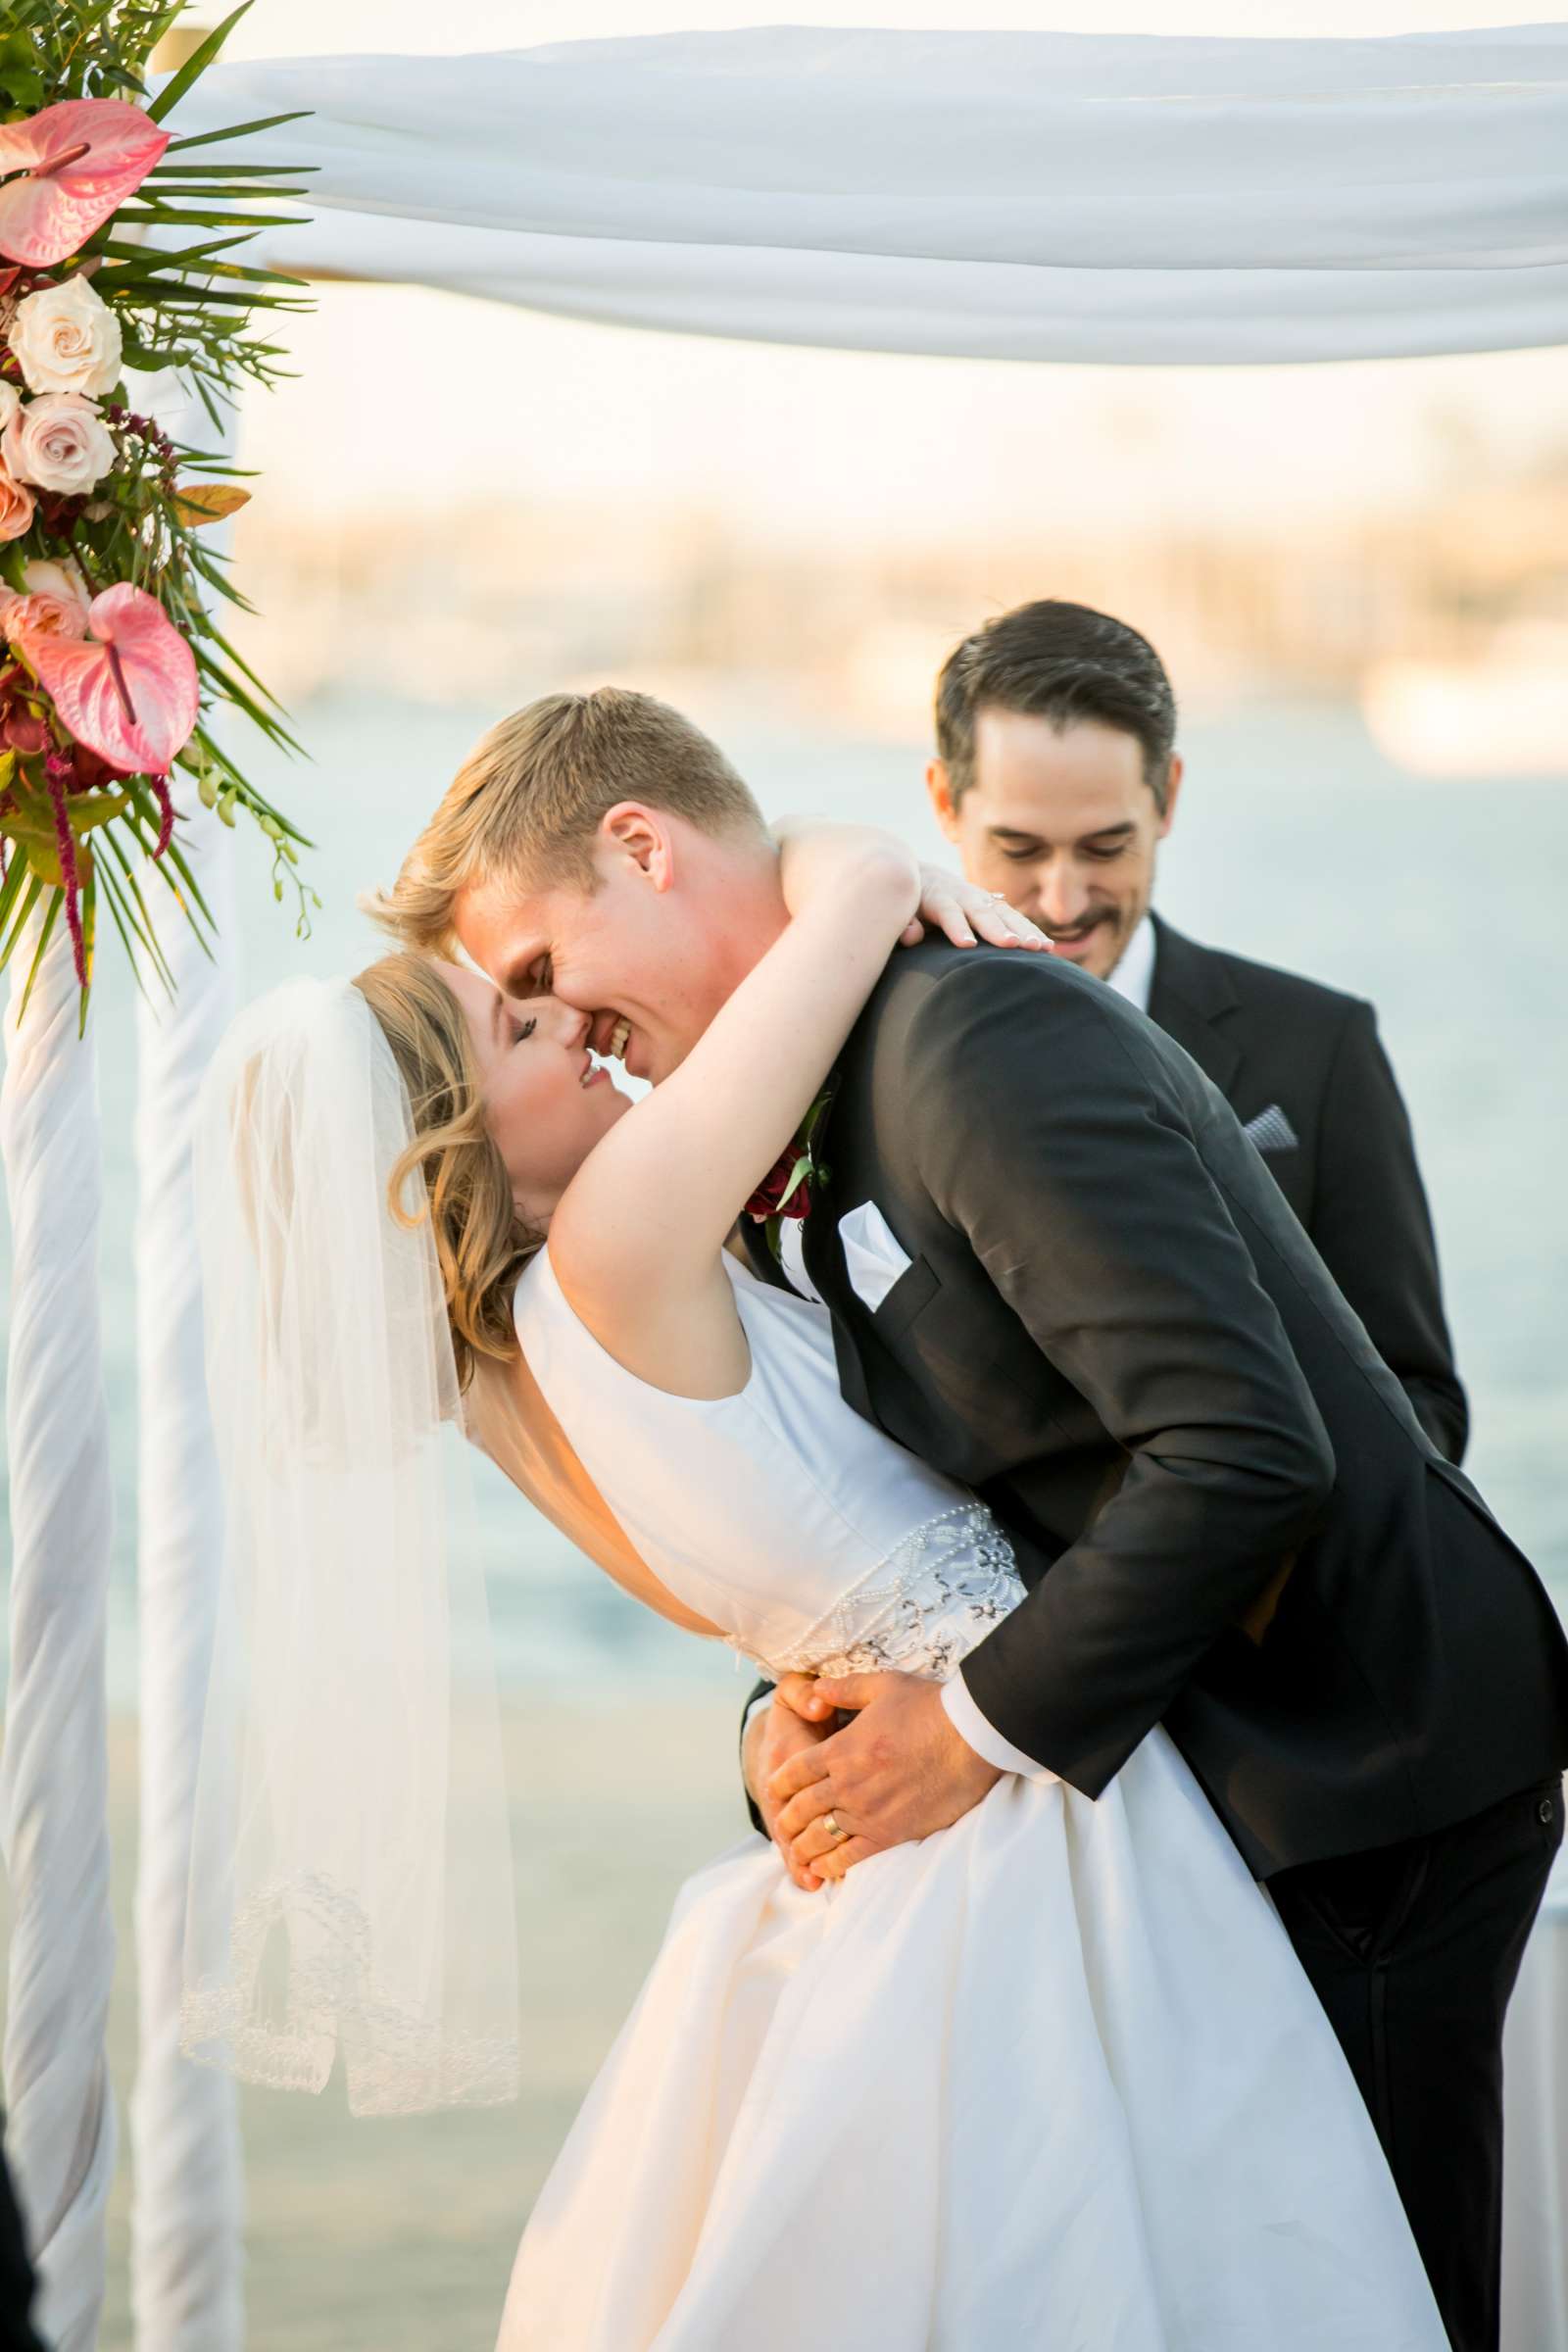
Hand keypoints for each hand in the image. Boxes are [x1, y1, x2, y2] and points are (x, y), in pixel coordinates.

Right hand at [745, 1674, 840, 1890]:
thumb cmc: (799, 1712)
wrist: (779, 1733)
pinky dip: (801, 1867)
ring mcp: (781, 1807)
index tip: (847, 1799)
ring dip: (804, 1858)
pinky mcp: (784, 1823)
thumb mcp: (798, 1692)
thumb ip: (806, 1691)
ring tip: (820, 1880)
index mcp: (787, 1750)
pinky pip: (790, 1847)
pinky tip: (816, 1883)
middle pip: (796, 1813)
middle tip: (839, 1851)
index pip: (803, 1774)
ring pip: (789, 1836)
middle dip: (814, 1833)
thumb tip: (819, 1702)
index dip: (824, 1789)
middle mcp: (779, 1783)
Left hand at [769, 1674, 1001, 1881]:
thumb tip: (818, 1688)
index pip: (795, 1771)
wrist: (970, 1738)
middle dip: (788, 1818)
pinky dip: (831, 1865)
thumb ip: (844, 1688)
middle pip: (803, 1807)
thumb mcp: (882, 1685)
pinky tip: (822, 1870)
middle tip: (782, 1824)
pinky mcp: (890, 1834)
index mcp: (841, 1749)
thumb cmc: (929, 1708)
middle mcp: (847, 1784)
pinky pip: (850, 1857)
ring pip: (821, 1836)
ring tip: (796, 1853)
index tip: (776, 1788)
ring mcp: (867, 1812)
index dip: (780, 1782)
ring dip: (803, 1846)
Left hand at [900, 867, 1049, 952]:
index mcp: (935, 896)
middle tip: (1012, 945)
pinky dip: (1030, 931)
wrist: (920, 874)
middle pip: (981, 912)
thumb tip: (912, 935)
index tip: (968, 945)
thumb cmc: (907, 900)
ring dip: (1022, 930)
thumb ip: (904, 921)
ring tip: (1039, 948)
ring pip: (1003, 913)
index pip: (947, 911)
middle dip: (997, 929)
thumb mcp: (901, 907)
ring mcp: (980, 898)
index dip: (957, 927)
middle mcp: (962, 894)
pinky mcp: (993, 905)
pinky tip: (1048, 947)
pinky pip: (1014, 918)